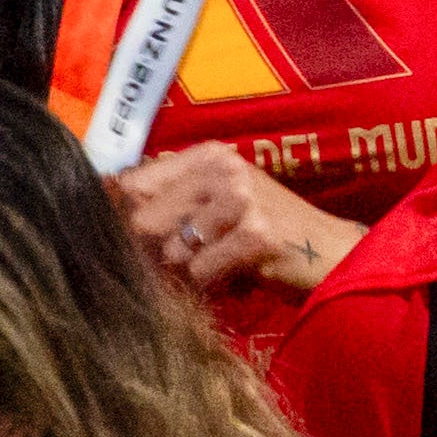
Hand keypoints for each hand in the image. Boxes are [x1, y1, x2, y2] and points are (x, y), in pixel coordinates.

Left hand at [114, 145, 349, 295]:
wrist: (331, 249)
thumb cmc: (268, 223)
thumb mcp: (220, 196)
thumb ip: (170, 196)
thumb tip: (105, 204)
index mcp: (210, 155)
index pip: (134, 183)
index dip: (124, 215)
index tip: (136, 235)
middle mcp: (225, 171)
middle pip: (145, 220)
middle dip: (155, 249)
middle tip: (186, 257)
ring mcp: (242, 202)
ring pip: (171, 250)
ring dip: (187, 267)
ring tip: (216, 261)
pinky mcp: (255, 236)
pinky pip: (200, 271)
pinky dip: (210, 281)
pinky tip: (233, 273)